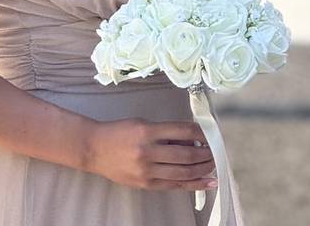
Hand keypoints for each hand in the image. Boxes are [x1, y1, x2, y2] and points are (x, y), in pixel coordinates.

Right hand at [83, 118, 217, 190]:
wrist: (93, 149)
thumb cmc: (118, 133)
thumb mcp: (142, 123)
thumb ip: (166, 132)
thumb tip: (192, 139)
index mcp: (147, 131)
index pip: (183, 131)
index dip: (201, 133)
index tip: (210, 134)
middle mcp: (147, 151)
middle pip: (186, 154)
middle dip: (206, 153)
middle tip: (216, 151)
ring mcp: (146, 170)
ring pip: (183, 172)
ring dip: (203, 169)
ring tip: (214, 165)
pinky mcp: (145, 184)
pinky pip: (174, 185)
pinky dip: (193, 184)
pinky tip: (207, 182)